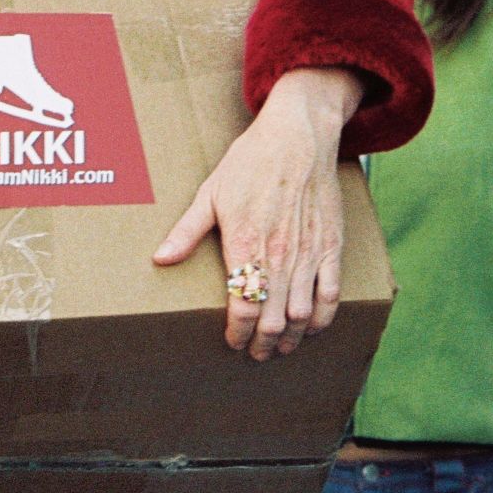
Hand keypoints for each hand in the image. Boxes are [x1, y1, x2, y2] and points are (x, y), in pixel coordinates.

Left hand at [152, 67, 363, 358]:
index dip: (237, 332)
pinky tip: (314, 330)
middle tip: (255, 355)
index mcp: (246, 245)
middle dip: (263, 344)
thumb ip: (187, 231)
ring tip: (280, 350)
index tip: (231, 342)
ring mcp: (309, 253)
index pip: (242, 306)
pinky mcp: (331, 246)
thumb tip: (160, 259)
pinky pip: (332, 293)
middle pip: (273, 318)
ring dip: (292, 338)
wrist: (298, 137)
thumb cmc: (249, 163)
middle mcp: (279, 255)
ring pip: (303, 313)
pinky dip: (324, 318)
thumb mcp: (209, 194)